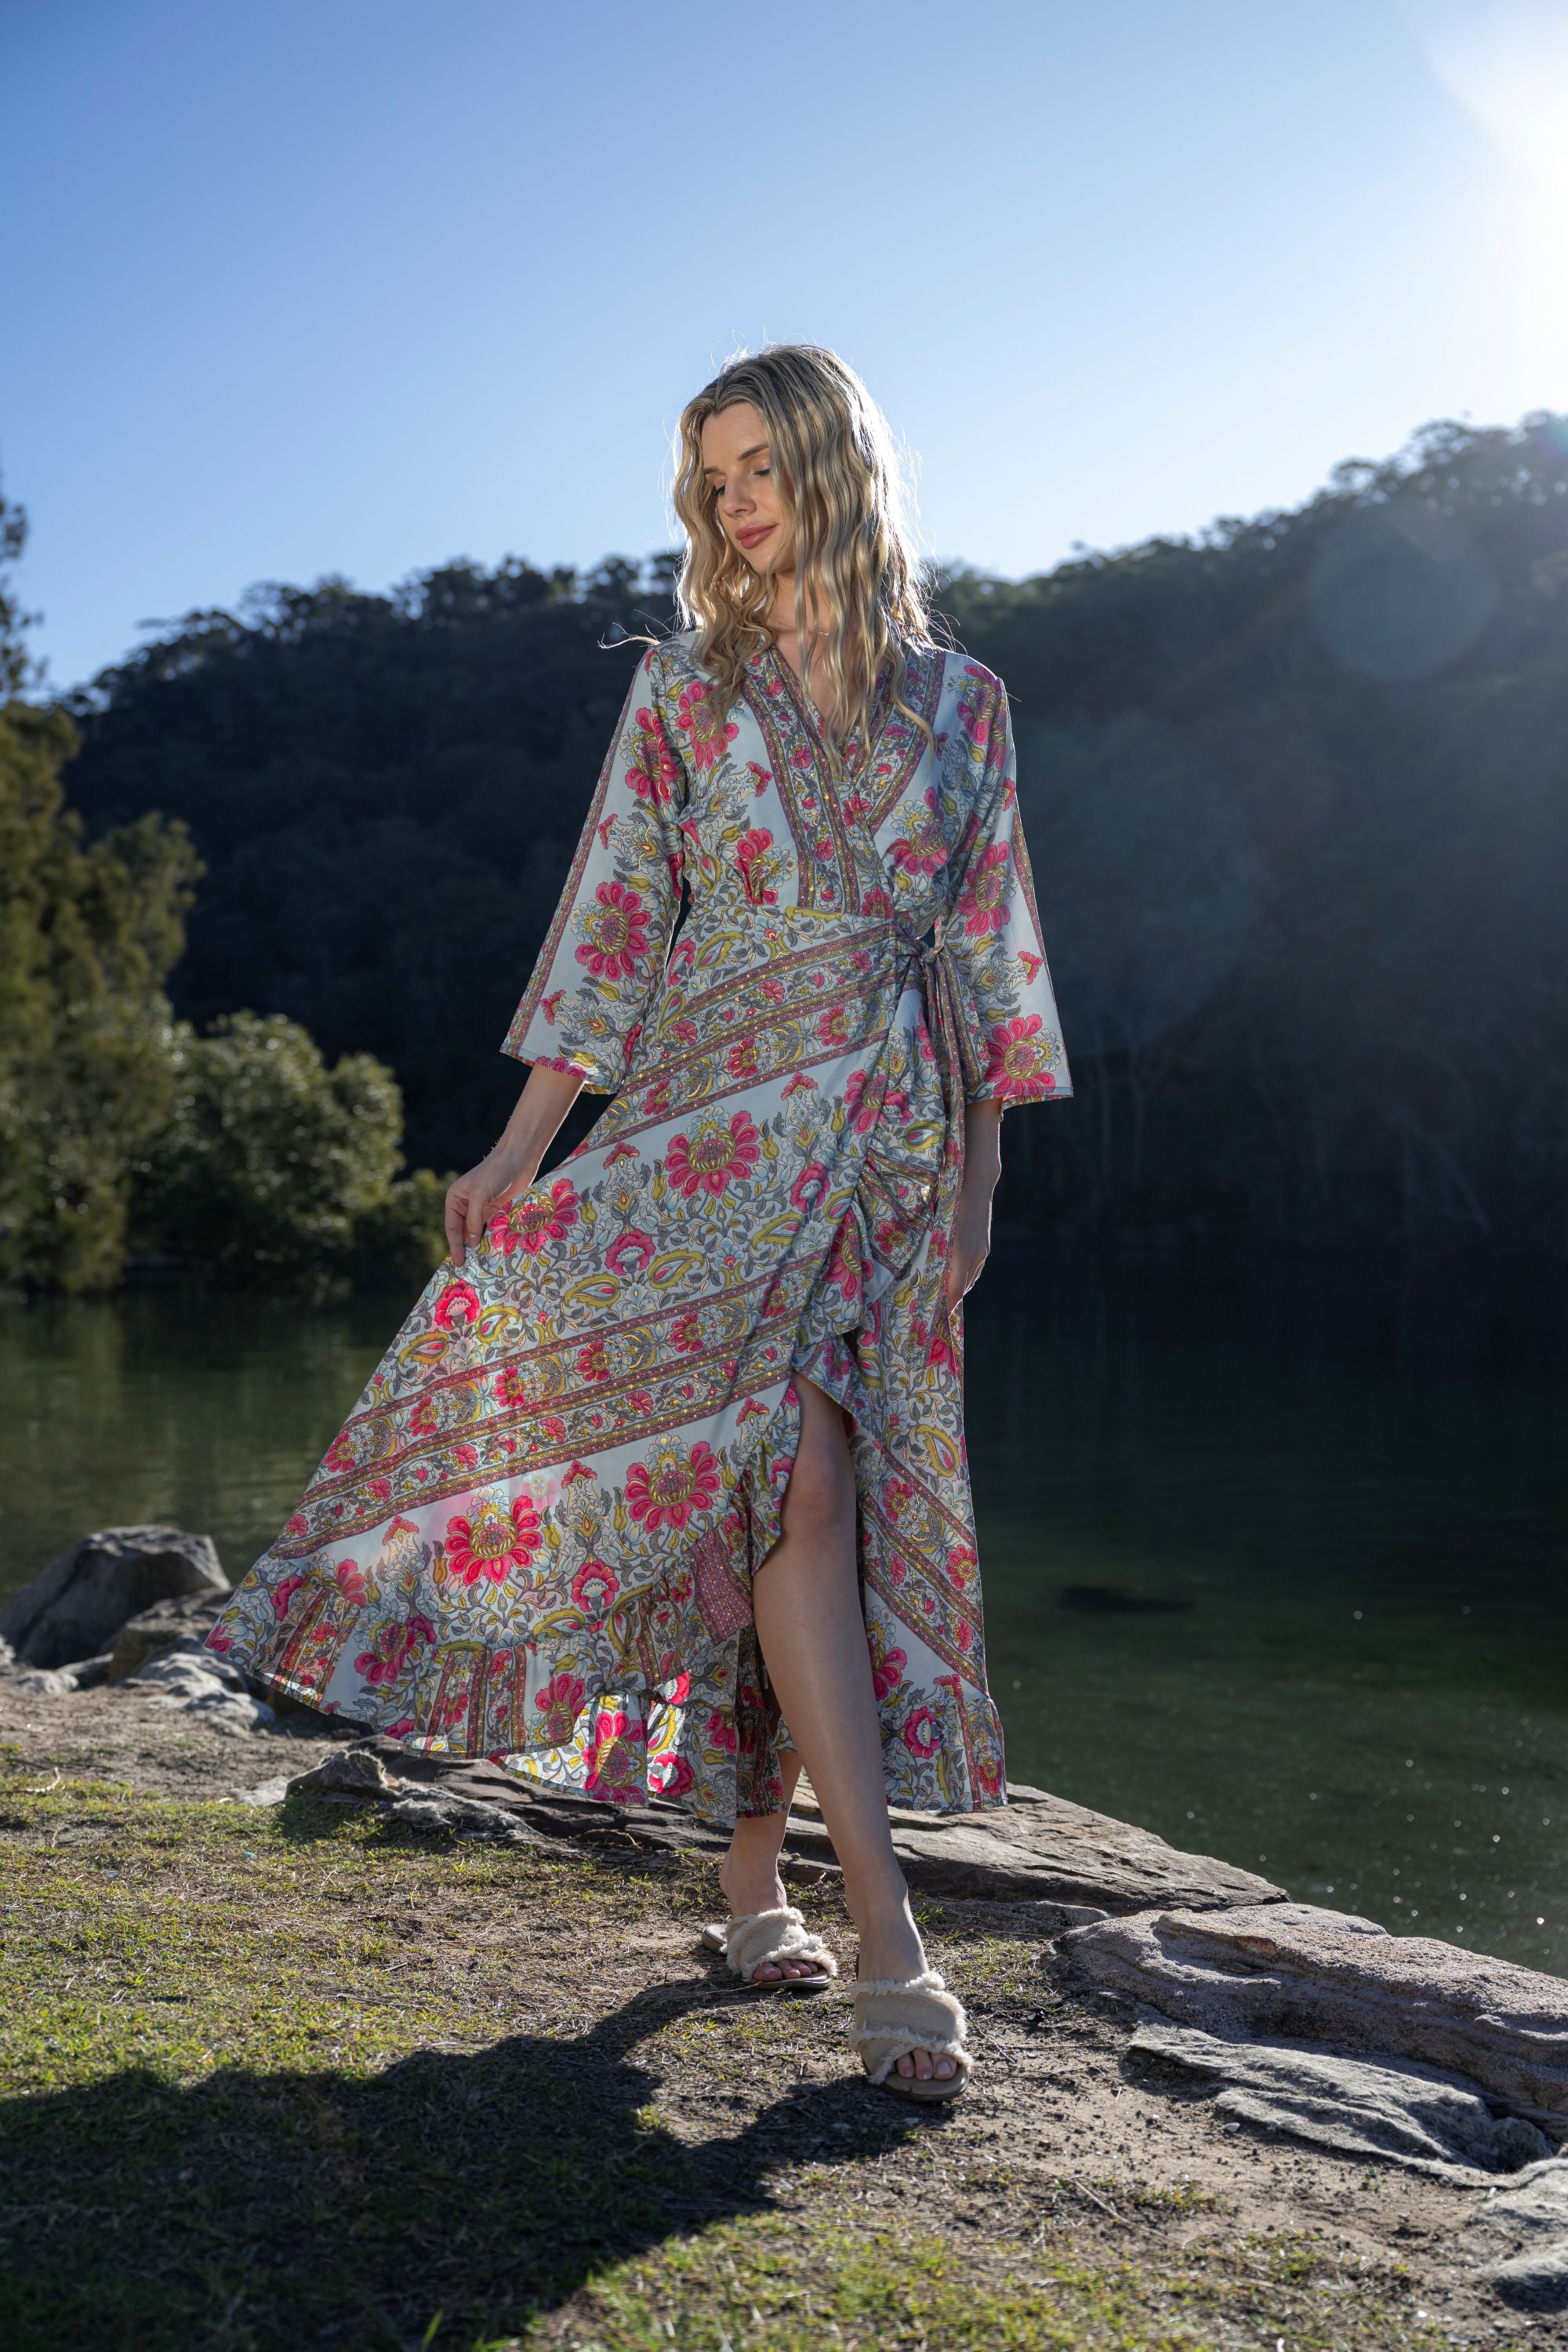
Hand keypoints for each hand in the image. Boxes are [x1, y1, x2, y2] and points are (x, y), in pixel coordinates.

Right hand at [444, 1144, 535, 1266]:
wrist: (518, 1159)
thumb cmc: (495, 1172)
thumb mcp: (479, 1195)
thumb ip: (474, 1219)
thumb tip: (472, 1243)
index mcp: (455, 1199)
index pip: (452, 1227)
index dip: (455, 1245)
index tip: (458, 1261)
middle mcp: (466, 1206)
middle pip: (464, 1233)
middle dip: (466, 1249)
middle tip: (469, 1269)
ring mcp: (482, 1210)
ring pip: (478, 1233)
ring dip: (480, 1247)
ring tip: (482, 1264)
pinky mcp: (497, 1212)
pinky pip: (492, 1230)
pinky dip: (493, 1240)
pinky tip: (495, 1252)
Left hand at [944, 1177, 994, 1313]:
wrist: (977, 1183)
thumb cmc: (951, 1200)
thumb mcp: (938, 1227)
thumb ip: (934, 1250)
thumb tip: (924, 1269)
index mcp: (962, 1255)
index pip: (955, 1291)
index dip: (947, 1305)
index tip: (937, 1317)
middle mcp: (975, 1256)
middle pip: (963, 1288)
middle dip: (951, 1299)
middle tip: (935, 1307)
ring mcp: (982, 1250)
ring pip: (971, 1278)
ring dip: (958, 1288)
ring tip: (944, 1295)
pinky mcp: (985, 1244)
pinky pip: (975, 1269)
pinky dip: (965, 1277)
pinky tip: (956, 1275)